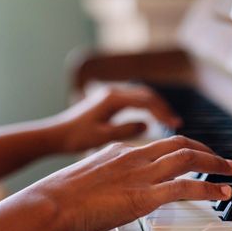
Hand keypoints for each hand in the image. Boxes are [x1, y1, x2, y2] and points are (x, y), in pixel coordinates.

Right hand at [26, 135, 231, 230]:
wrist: (49, 204)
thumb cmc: (58, 200)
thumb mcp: (85, 183)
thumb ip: (104, 184)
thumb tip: (109, 196)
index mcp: (119, 152)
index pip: (159, 144)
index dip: (183, 149)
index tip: (196, 156)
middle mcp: (133, 156)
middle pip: (179, 144)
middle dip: (206, 151)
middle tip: (224, 161)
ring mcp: (140, 174)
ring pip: (188, 158)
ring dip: (215, 164)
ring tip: (231, 172)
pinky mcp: (144, 196)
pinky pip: (185, 186)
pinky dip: (209, 188)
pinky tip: (222, 194)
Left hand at [47, 84, 183, 153]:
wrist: (55, 135)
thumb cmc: (74, 137)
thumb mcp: (101, 137)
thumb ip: (125, 130)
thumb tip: (146, 124)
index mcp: (111, 99)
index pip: (144, 100)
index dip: (162, 111)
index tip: (174, 123)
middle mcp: (112, 93)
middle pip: (145, 94)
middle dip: (162, 107)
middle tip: (176, 123)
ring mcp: (110, 96)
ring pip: (140, 96)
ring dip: (155, 106)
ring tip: (169, 122)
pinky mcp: (108, 102)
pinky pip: (133, 101)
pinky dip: (146, 108)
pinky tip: (153, 120)